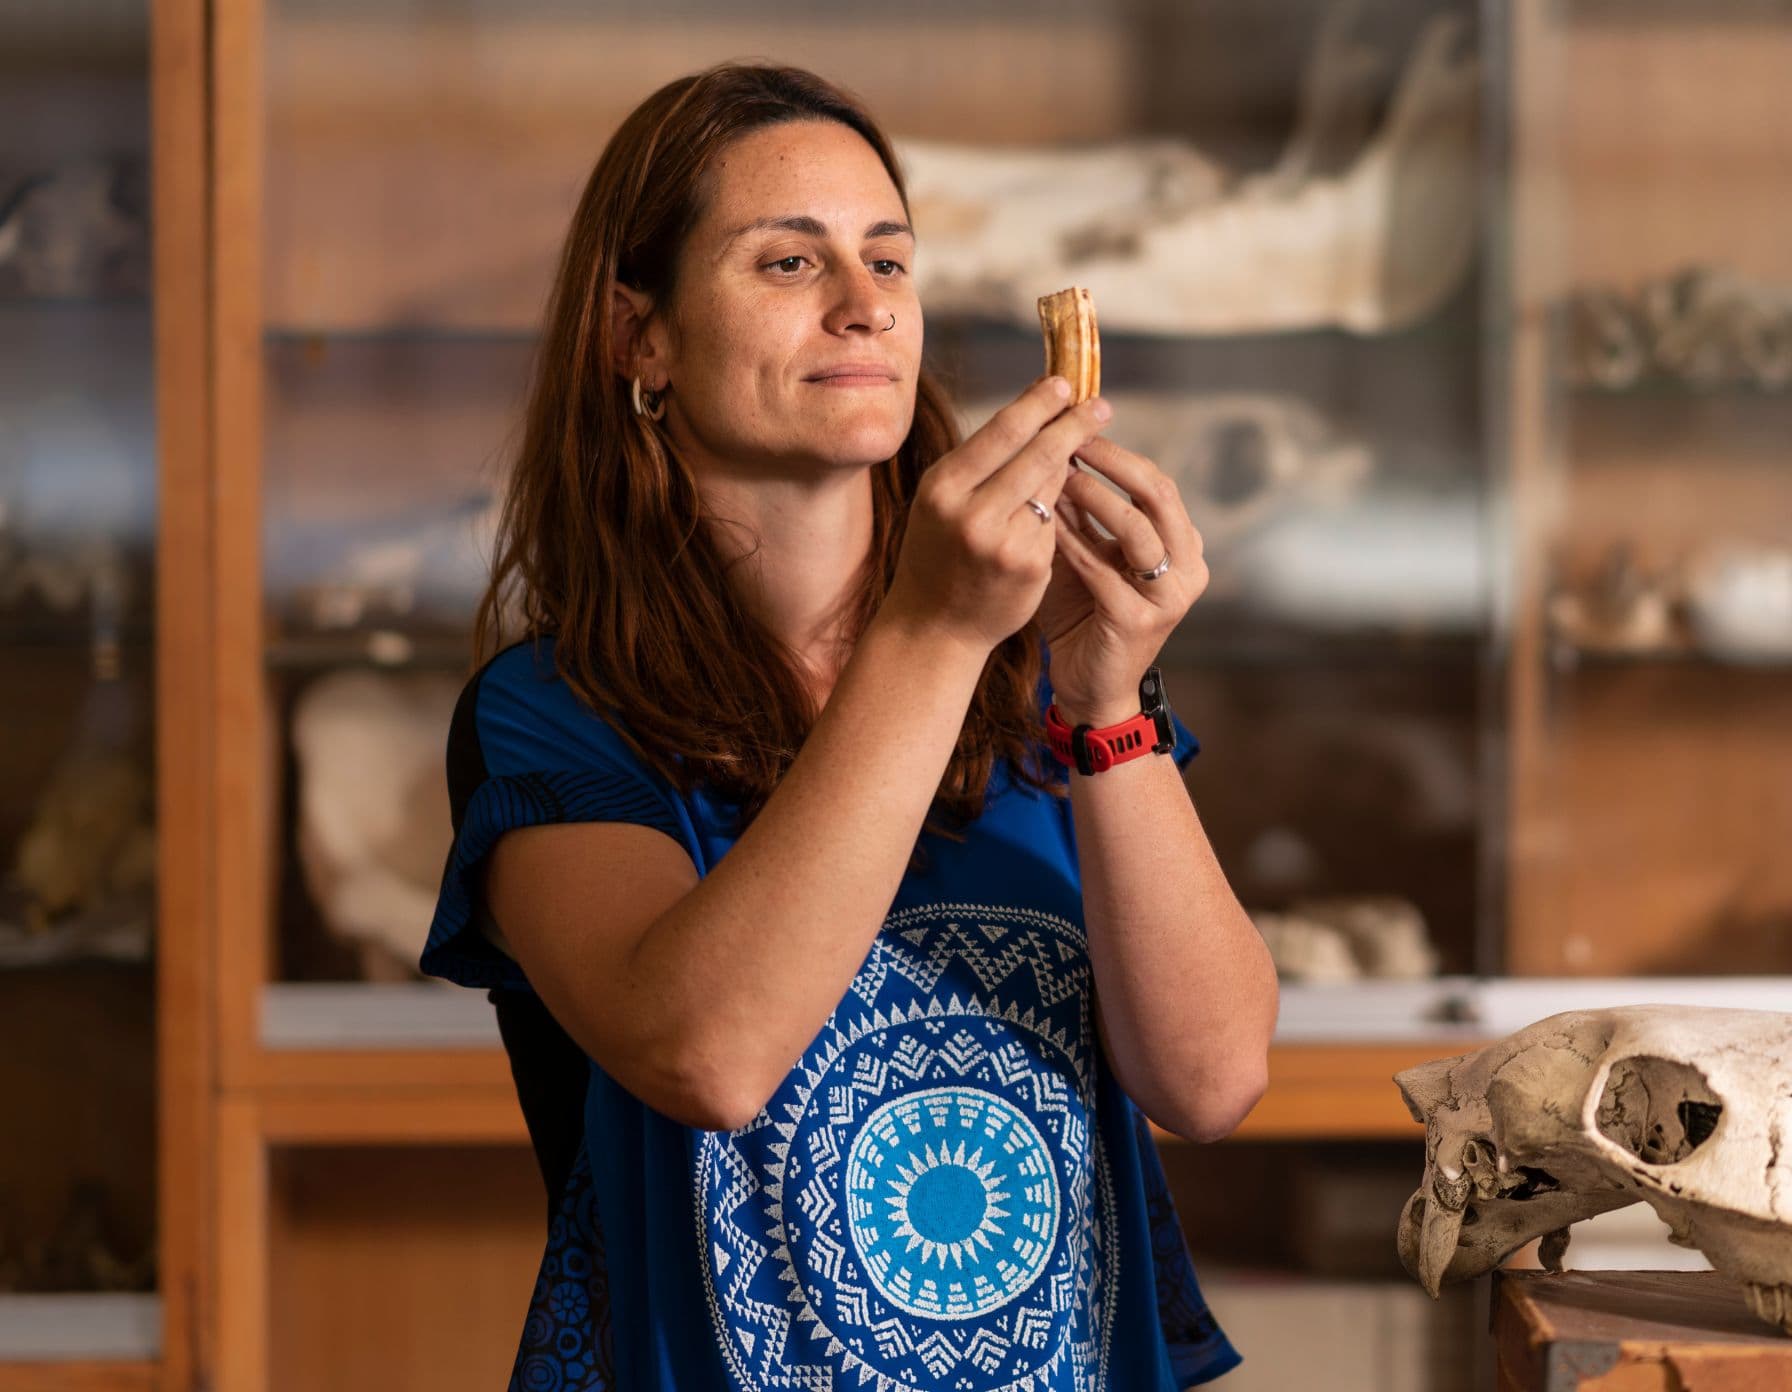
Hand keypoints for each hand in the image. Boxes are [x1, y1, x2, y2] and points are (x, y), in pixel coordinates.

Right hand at [882, 377, 1111, 657]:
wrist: (932, 627)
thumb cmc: (938, 553)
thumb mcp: (941, 501)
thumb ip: (980, 462)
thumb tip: (1032, 409)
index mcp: (944, 487)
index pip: (1002, 431)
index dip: (1039, 404)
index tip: (1065, 385)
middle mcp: (971, 512)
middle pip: (1037, 453)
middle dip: (1074, 425)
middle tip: (1101, 405)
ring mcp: (1003, 542)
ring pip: (1053, 486)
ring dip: (1071, 464)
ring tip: (1087, 442)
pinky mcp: (1030, 566)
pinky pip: (1057, 523)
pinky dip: (1062, 510)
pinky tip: (1067, 506)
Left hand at [1034, 427, 1208, 723]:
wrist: (1087, 686)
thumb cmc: (1082, 615)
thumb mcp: (1086, 554)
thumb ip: (1081, 512)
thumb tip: (1056, 449)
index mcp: (1182, 546)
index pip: (1157, 484)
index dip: (1118, 453)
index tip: (1076, 429)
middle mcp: (1188, 567)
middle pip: (1158, 496)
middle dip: (1112, 463)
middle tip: (1071, 440)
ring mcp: (1169, 596)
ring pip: (1136, 529)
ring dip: (1095, 498)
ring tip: (1059, 476)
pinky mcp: (1140, 621)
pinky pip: (1104, 570)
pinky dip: (1074, 543)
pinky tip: (1047, 525)